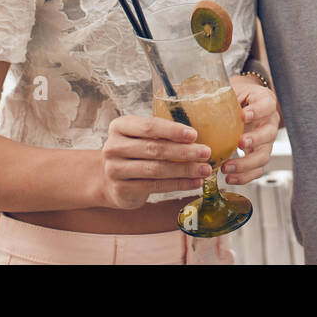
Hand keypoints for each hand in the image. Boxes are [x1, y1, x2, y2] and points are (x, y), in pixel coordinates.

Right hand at [97, 114, 212, 210]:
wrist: (109, 179)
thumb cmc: (135, 152)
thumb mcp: (141, 136)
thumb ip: (161, 133)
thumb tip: (198, 137)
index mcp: (120, 126)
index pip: (149, 126)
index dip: (172, 130)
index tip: (194, 135)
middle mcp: (114, 147)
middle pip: (154, 148)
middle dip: (184, 151)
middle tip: (206, 153)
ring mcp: (115, 169)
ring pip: (156, 169)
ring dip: (185, 170)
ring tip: (205, 169)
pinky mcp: (121, 189)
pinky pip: (155, 186)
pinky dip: (178, 184)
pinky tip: (194, 183)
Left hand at [223, 75, 280, 185]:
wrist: (247, 104)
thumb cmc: (238, 96)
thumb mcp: (233, 90)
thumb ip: (220, 94)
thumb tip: (185, 93)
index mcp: (264, 102)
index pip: (266, 105)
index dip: (257, 111)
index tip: (243, 115)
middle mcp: (269, 122)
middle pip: (269, 133)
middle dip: (254, 140)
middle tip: (239, 143)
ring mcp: (266, 141)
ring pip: (263, 156)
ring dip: (246, 164)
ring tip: (227, 167)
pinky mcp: (259, 155)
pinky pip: (257, 170)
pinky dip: (244, 176)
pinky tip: (229, 178)